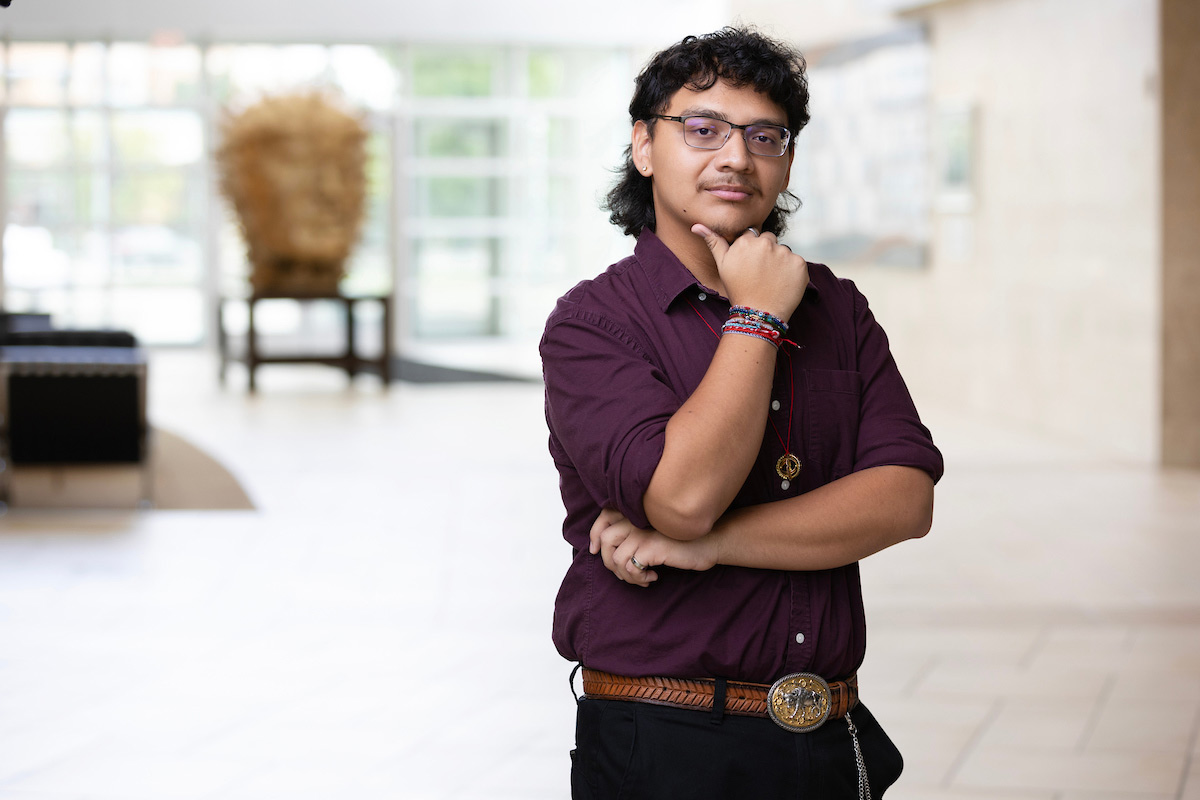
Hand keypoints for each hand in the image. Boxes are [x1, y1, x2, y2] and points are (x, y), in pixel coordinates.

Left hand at [589, 507, 717, 586]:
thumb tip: (610, 556)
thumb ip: (635, 536)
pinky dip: (638, 578)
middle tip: (627, 574)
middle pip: (604, 540)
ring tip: (643, 578)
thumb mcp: (654, 536)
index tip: (595, 551)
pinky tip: (653, 577)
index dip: (594, 535)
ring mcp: (643, 533)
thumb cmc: (683, 542)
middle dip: (609, 563)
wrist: (710, 543)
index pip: (603, 518)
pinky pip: (630, 568)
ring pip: (615, 558)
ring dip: (626, 575)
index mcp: (636, 514)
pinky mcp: (651, 547)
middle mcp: (637, 520)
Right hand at [692, 223, 807, 320]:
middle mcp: (766, 243)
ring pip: (783, 251)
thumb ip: (713, 242)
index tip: (750, 265)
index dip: (751, 251)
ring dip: (780, 261)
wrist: (758, 314)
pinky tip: (783, 283)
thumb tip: (696, 226)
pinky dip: (792, 272)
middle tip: (761, 273)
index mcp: (747, 241)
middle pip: (770, 240)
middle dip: (766, 252)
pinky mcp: (799, 264)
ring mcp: (785, 253)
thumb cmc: (738, 289)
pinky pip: (796, 262)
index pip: (753, 236)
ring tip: (771, 280)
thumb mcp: (722, 265)